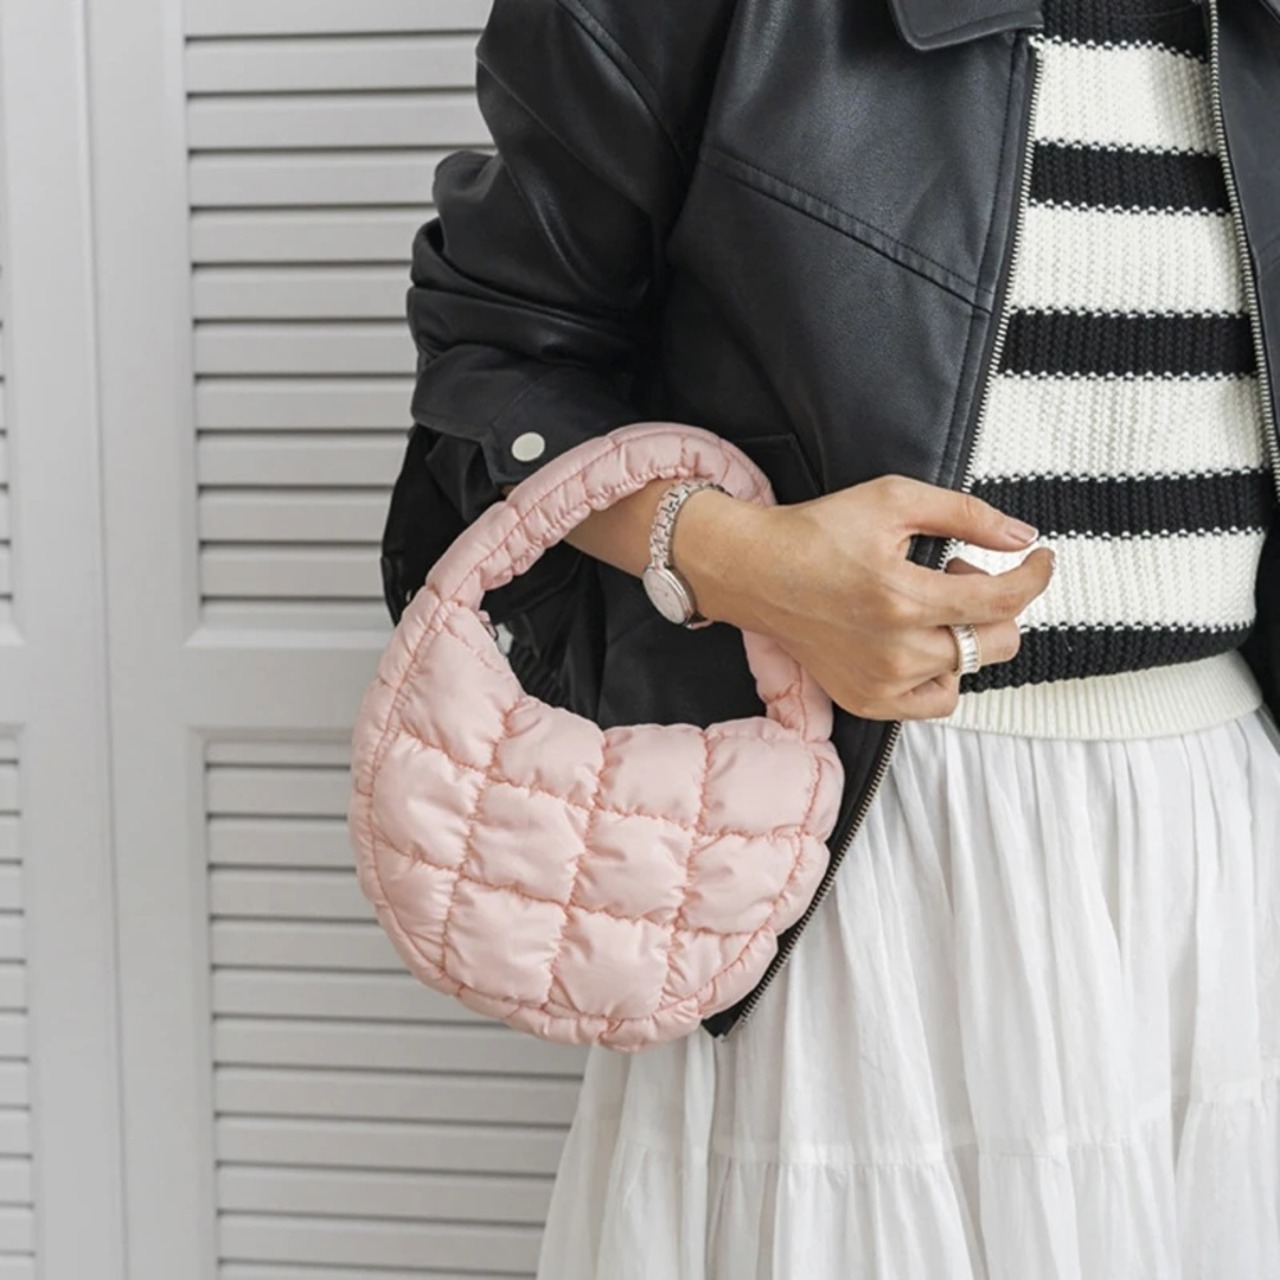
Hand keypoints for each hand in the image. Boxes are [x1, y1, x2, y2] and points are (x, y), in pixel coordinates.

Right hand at [676, 473, 1055, 720]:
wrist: (756, 572)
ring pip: (968, 670)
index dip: (1034, 575)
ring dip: (964, 635)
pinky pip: (936, 701)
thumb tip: (1022, 537)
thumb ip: (966, 515)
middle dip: (995, 602)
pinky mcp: (866, 700)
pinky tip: (918, 642)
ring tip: (928, 606)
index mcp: (904, 596)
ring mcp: (880, 682)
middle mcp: (896, 649)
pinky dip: (940, 673)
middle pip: (997, 642)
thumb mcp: (894, 500)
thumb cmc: (818, 532)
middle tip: (958, 572)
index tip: (1038, 558)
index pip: (1003, 600)